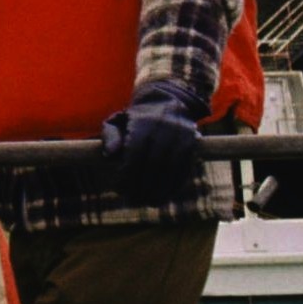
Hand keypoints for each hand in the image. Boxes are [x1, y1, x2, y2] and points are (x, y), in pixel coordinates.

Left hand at [100, 79, 206, 202]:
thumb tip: (109, 155)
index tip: (120, 189)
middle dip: (143, 185)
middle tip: (133, 201)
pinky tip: (165, 196)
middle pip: (154, 164)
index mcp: (144, 123)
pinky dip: (175, 185)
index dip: (128, 173)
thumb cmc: (135, 117)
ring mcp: (182, 138)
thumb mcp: (117, 120)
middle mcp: (165, 130)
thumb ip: (109, 136)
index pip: (135, 153)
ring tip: (149, 202)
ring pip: (171, 169)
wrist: (169, 101)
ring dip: (161, 189)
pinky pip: (185, 169)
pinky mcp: (193, 146)